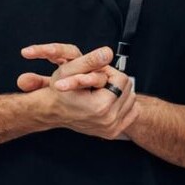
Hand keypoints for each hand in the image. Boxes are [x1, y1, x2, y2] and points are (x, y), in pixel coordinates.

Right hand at [17, 43, 138, 139]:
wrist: (52, 110)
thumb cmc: (59, 92)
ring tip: (100, 92)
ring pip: (131, 99)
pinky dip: (122, 105)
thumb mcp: (70, 70)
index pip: (122, 79)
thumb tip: (107, 53)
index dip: (109, 72)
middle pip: (128, 89)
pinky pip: (132, 113)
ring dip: (118, 92)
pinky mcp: (113, 132)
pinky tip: (107, 102)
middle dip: (114, 82)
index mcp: (100, 106)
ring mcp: (111, 128)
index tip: (96, 74)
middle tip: (97, 83)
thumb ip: (91, 60)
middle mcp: (108, 120)